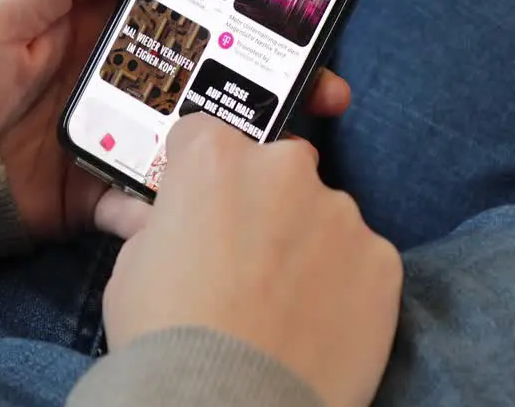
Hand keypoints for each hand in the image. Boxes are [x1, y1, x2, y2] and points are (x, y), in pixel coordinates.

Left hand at [0, 0, 352, 239]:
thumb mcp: (1, 10)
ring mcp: (115, 143)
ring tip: (288, 151)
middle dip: (267, 85)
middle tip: (324, 88)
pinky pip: (146, 204)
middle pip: (206, 82)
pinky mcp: (98, 196)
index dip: (237, 14)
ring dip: (240, 147)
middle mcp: (121, 87)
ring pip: (192, 144)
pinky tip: (209, 213)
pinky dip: (171, 212)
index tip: (290, 13)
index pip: (185, 17)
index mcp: (103, 34)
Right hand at [103, 114, 402, 406]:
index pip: (206, 135)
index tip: (198, 204)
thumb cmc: (167, 337)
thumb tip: (164, 221)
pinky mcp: (383, 260)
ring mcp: (340, 213)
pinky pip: (361, 259)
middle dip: (263, 201)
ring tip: (282, 303)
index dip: (198, 172)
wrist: (227, 403)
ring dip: (307, 242)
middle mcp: (284, 169)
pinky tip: (316, 322)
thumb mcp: (131, 266)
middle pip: (276, 166)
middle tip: (244, 258)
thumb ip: (159, 224)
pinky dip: (345, 283)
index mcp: (215, 158)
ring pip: (323, 213)